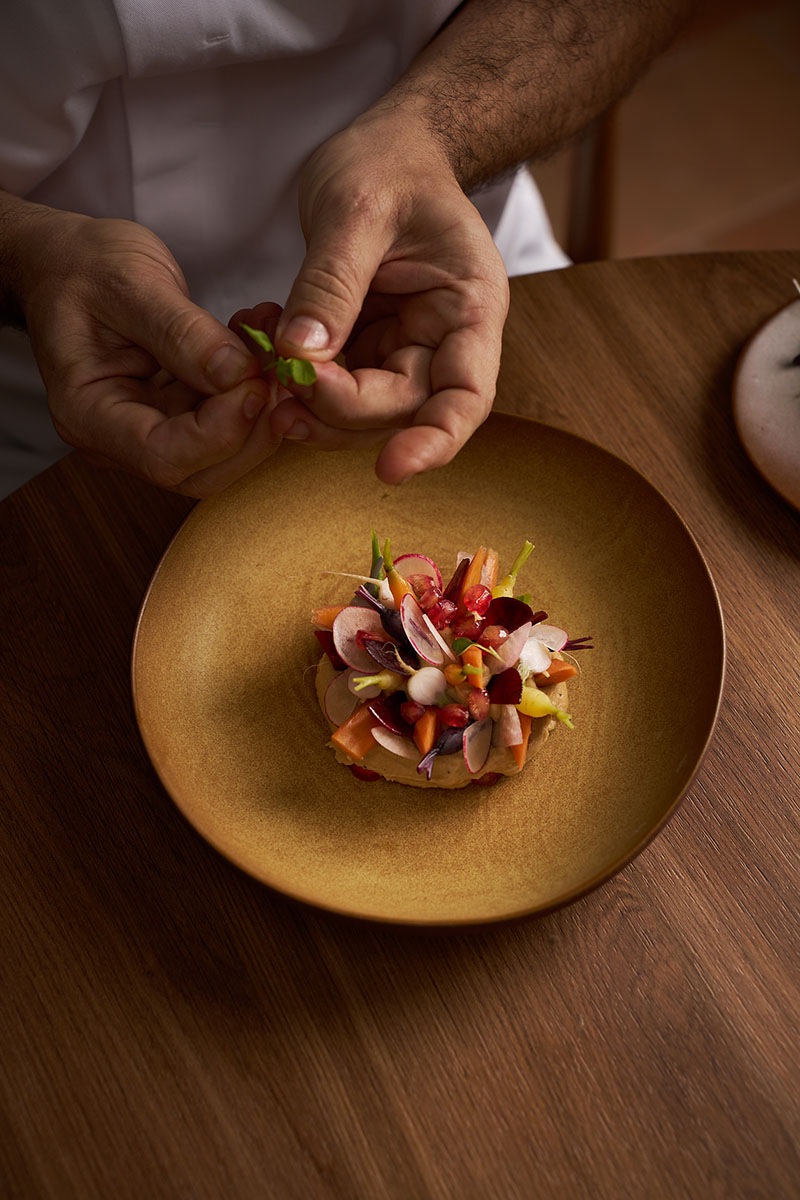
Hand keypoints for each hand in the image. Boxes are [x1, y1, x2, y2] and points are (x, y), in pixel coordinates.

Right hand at [16, 207, 278, 495]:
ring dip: (261, 410)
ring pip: (223, 454)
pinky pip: (226, 421)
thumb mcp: (130, 284)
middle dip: (251, 431)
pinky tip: (263, 347)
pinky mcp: (178, 414)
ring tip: (274, 352)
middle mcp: (118, 438)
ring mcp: (150, 429)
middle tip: (280, 375)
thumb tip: (238, 374)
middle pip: (200, 471)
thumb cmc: (84, 267)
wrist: (69, 260)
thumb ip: (182, 333)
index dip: (219, 431)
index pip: (162, 456)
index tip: (254, 382)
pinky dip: (253, 390)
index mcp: (88, 414)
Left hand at [267, 108, 509, 483]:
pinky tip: (266, 354)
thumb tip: (302, 354)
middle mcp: (443, 339)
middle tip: (284, 384)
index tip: (391, 469)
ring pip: (364, 409)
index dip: (436, 441)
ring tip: (266, 380)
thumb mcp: (356, 210)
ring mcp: (404, 347)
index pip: (466, 396)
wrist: (387, 147)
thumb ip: (330, 285)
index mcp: (469, 308)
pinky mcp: (367, 348)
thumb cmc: (390, 165)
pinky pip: (335, 385)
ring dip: (313, 408)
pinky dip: (300, 381)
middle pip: (402, 409)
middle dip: (341, 409)